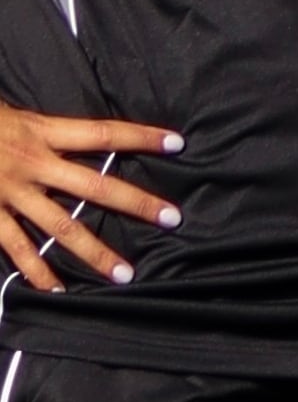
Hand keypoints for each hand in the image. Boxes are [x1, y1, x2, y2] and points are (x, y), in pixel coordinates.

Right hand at [0, 102, 181, 291]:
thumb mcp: (8, 111)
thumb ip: (41, 127)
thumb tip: (73, 134)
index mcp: (40, 131)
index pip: (103, 133)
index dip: (141, 136)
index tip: (178, 143)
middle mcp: (31, 164)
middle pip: (95, 185)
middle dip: (136, 202)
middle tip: (173, 218)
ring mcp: (9, 194)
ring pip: (60, 227)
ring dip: (95, 252)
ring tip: (125, 274)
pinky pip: (15, 248)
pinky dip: (36, 272)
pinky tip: (58, 290)